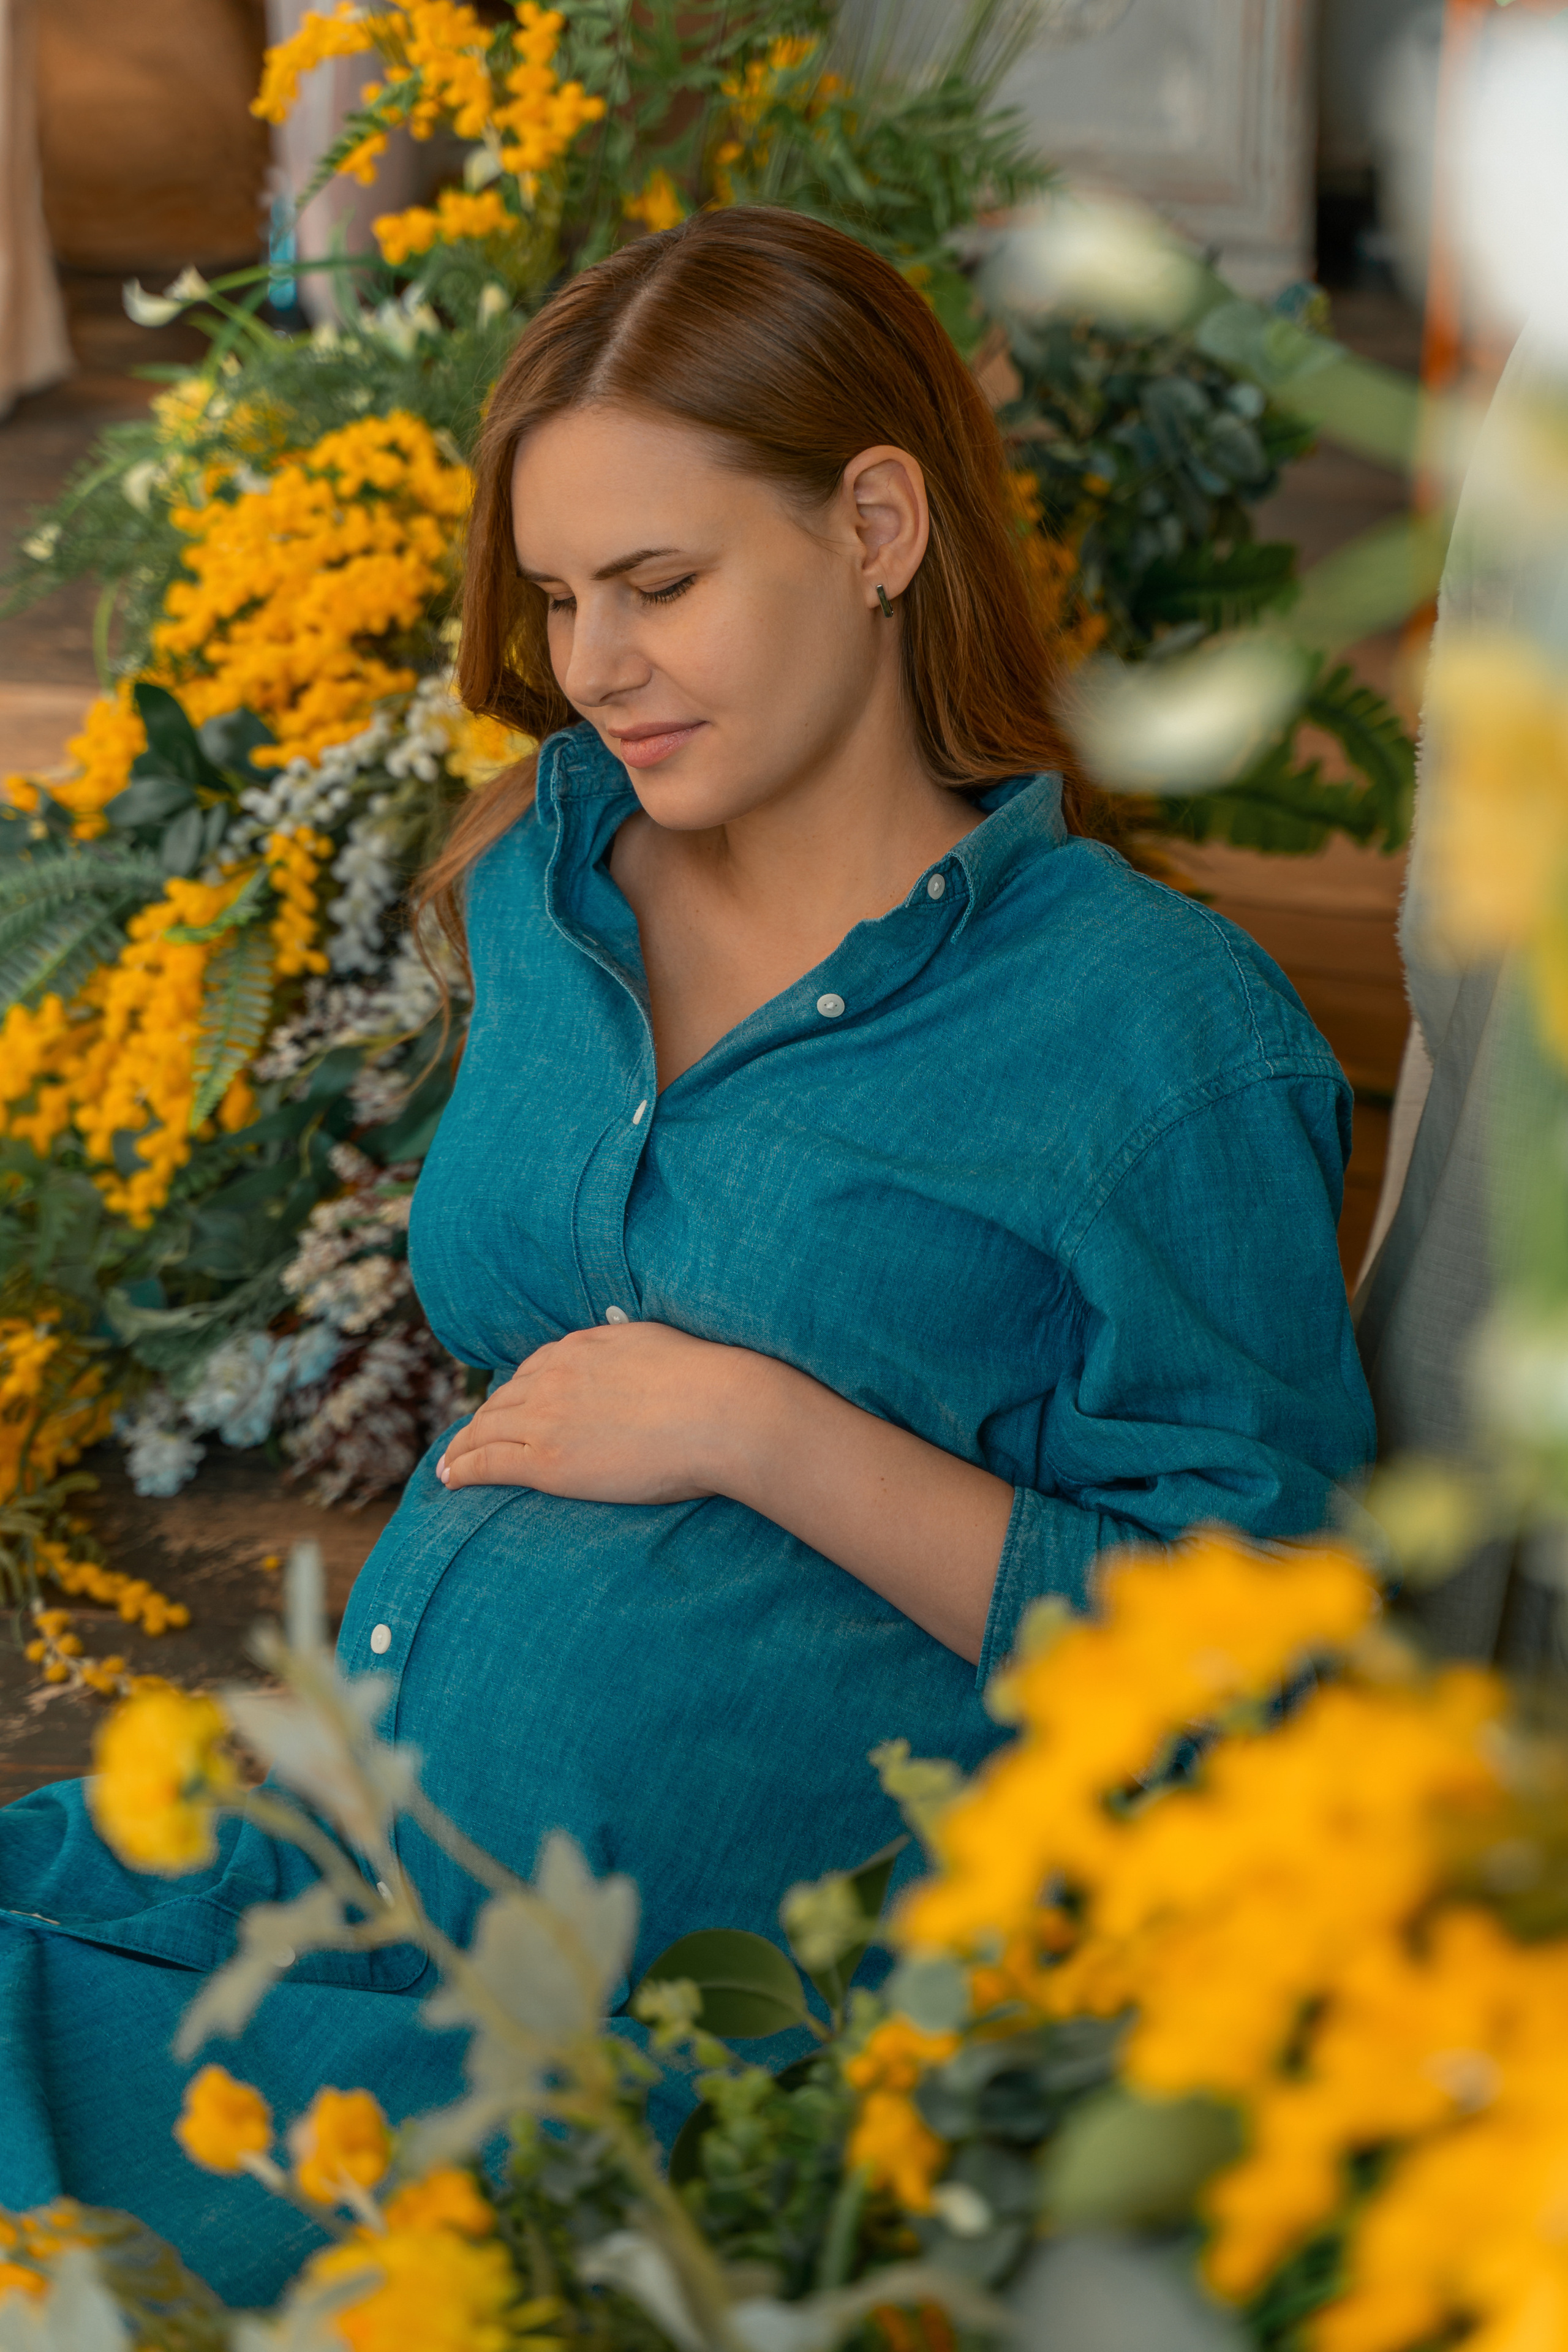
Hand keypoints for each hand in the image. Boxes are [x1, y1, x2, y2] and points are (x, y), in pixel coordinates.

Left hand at [436, 1321, 758, 1503]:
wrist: (718, 1412)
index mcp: (583, 1347)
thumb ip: (630, 1349)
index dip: (516, 1392)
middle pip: (504, 1399)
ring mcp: (547, 1417)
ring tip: (451, 1464)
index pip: (535, 1370)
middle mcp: (556, 1375)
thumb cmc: (708, 1384)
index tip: (508, 1406)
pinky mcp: (546, 1460)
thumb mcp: (658, 1344)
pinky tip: (450, 1478)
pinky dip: (462, 1468)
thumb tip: (628, 1350)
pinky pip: (488, 1462)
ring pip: (486, 1429)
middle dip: (484, 1419)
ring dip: (463, 1446)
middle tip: (470, 1438)